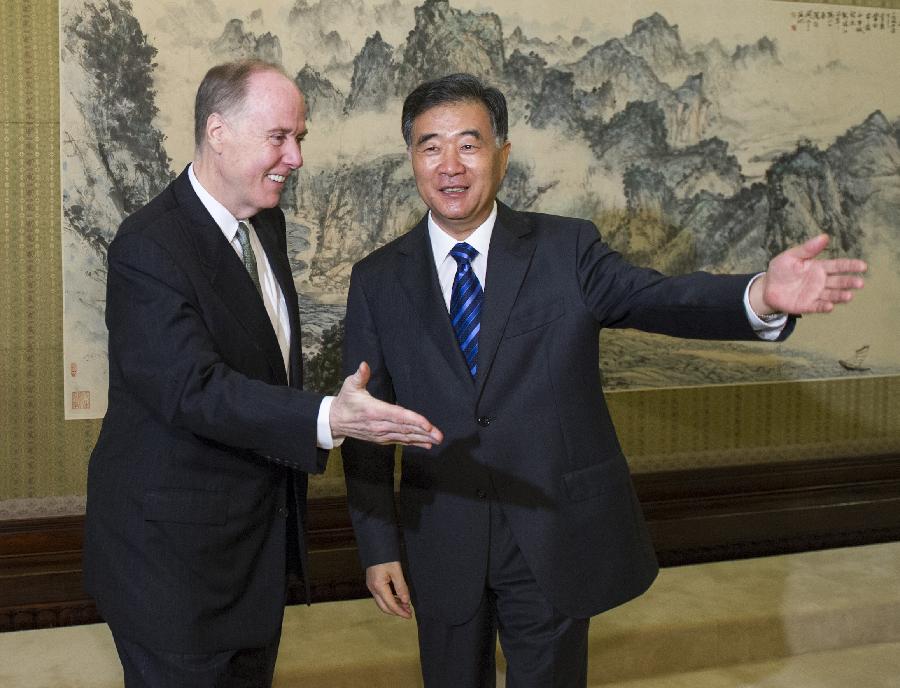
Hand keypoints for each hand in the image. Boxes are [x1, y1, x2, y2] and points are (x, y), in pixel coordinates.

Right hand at [330, 362, 442, 447]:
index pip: (398, 416)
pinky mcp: (382, 439)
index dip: (414, 420)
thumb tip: (364, 365)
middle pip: (405, 429)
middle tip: (439, 436)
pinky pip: (400, 441)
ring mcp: (381, 434)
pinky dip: (414, 442)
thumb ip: (360, 376)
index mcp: (374, 411)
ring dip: (422, 439)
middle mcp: (379, 425)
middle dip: (424, 432)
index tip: (427, 424)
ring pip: (405, 436)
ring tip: (436, 440)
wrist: (335, 421)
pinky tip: (426, 444)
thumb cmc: (346, 401)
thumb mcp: (350, 386)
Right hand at [366, 561, 411, 618]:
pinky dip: (389, 600)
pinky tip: (398, 598)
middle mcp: (372, 588)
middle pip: (384, 607)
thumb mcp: (396, 571)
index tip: (409, 615)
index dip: (400, 612)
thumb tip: (406, 601)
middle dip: (396, 612)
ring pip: (382, 603)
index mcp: (378, 586)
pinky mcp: (372, 583)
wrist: (375, 545)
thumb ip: (401, 587)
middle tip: (408, 613)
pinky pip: (380, 596)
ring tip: (405, 606)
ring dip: (393, 606)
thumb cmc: (385, 556)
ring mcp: (371, 586)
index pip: (391, 605)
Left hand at [750, 234, 866, 315]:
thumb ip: (807, 249)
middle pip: (839, 282)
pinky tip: (830, 306)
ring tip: (849, 296)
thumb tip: (825, 236)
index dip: (850, 266)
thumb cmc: (781, 270)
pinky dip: (824, 307)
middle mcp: (821, 281)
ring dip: (840, 296)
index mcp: (819, 267)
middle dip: (849, 282)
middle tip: (860, 283)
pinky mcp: (807, 305)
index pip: (838, 266)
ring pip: (831, 295)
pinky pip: (817, 306)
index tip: (863, 266)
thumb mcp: (791, 256)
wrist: (767, 287)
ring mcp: (815, 294)